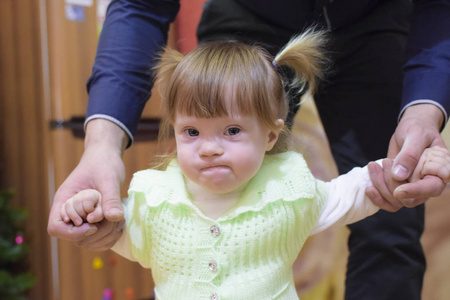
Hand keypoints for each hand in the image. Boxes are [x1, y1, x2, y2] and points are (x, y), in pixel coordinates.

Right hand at [48, 119, 127, 250]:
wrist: (106, 158)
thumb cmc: (103, 163)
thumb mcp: (109, 178)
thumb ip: (110, 198)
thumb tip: (115, 217)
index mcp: (65, 200)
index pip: (55, 228)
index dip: (73, 233)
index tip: (93, 224)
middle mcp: (70, 212)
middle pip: (75, 238)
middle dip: (97, 233)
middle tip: (115, 219)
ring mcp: (82, 219)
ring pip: (88, 242)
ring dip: (106, 236)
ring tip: (119, 220)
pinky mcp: (94, 222)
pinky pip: (98, 240)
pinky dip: (110, 237)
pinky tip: (120, 223)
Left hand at [367, 104, 446, 209]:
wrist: (410, 130)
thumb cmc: (418, 129)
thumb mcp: (415, 136)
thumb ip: (409, 154)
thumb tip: (399, 176)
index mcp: (439, 172)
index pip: (431, 189)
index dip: (415, 192)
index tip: (398, 191)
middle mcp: (427, 185)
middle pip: (409, 199)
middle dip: (390, 184)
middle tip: (384, 161)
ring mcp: (413, 189)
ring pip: (395, 201)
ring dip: (380, 186)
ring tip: (373, 165)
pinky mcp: (399, 189)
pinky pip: (388, 202)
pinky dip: (376, 196)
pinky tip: (369, 187)